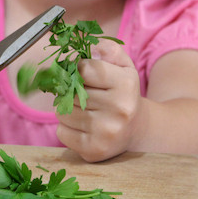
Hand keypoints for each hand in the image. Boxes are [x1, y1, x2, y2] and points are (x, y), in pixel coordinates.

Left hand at [56, 40, 141, 161]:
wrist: (136, 129)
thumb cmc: (122, 92)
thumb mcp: (122, 65)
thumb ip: (106, 49)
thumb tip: (89, 48)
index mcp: (126, 84)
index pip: (83, 69)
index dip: (78, 70)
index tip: (84, 74)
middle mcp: (119, 109)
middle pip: (70, 92)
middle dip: (71, 91)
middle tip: (84, 95)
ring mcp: (106, 132)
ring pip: (62, 112)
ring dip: (67, 110)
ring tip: (85, 111)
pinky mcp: (94, 150)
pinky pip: (61, 132)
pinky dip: (66, 128)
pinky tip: (82, 127)